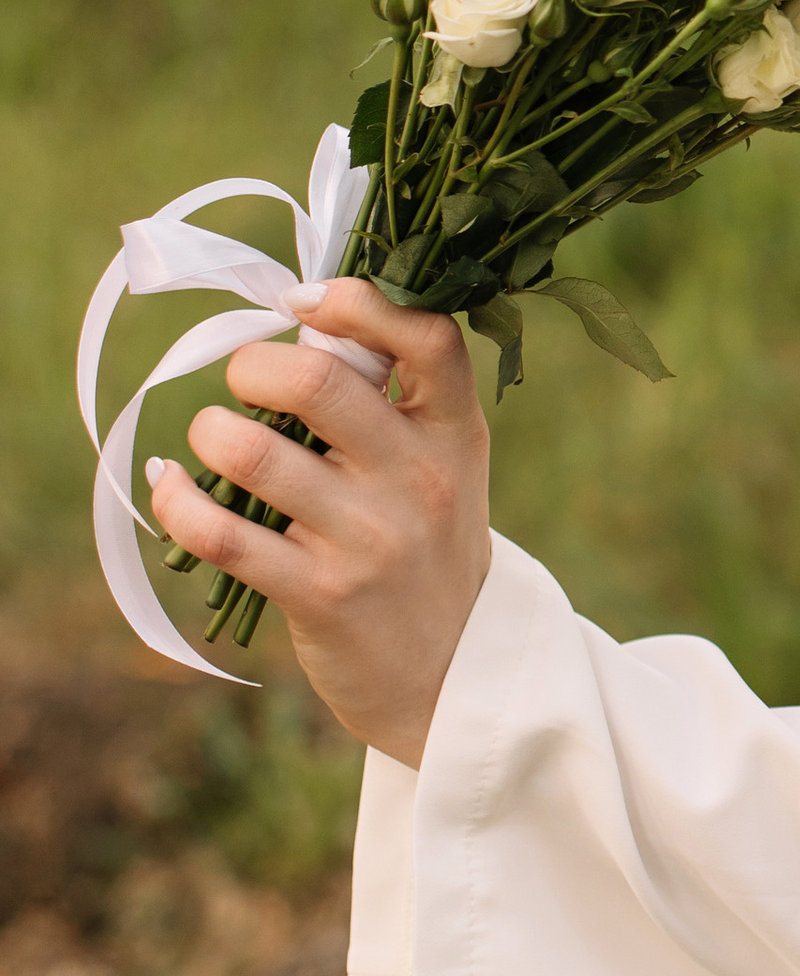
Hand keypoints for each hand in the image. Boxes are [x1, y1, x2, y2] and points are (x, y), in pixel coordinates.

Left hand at [149, 283, 492, 766]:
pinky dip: (176, 500)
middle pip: (318, 384)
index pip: (428, 339)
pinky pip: (221, 533)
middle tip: (243, 382)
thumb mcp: (439, 468)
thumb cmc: (424, 546)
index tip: (301, 301)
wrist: (449, 673)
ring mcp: (370, 540)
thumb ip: (388, 404)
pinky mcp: (320, 595)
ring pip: (254, 455)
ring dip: (210, 433)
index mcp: (455, 433)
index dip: (358, 302)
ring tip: (213, 440)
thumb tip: (295, 325)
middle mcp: (420, 480)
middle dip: (252, 366)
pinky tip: (170, 487)